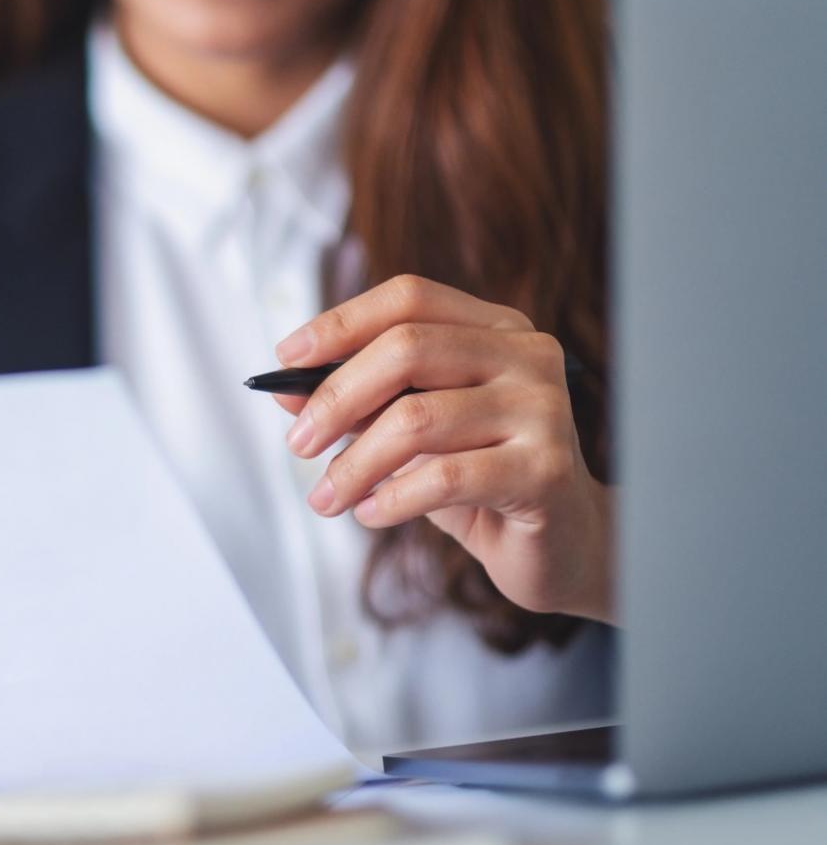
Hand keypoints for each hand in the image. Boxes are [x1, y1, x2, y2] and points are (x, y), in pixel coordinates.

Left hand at [273, 275, 614, 623]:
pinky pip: (444, 477)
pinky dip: (392, 498)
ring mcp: (544, 408)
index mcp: (496, 329)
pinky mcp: (546, 469)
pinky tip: (370, 514)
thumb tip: (286, 392)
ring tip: (325, 498)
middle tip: (297, 444)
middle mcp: (526, 356)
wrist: (558, 547)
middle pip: (407, 347)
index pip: (410, 297)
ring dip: (353, 464)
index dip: (341, 322)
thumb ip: (360, 406)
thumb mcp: (410, 435)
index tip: (286, 359)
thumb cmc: (478, 481)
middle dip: (336, 397)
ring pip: (417, 418)